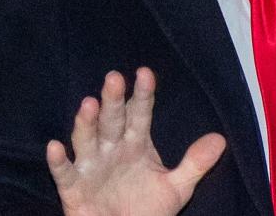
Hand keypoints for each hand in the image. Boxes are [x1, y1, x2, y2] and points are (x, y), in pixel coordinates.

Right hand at [46, 68, 226, 215]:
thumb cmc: (148, 211)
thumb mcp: (176, 188)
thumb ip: (195, 164)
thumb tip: (220, 139)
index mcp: (136, 144)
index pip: (140, 114)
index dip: (143, 95)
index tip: (145, 73)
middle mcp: (111, 149)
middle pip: (112, 120)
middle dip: (113, 101)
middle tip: (114, 78)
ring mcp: (91, 167)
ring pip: (86, 140)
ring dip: (86, 123)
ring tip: (89, 104)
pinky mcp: (73, 189)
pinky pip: (65, 173)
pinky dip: (58, 161)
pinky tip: (55, 146)